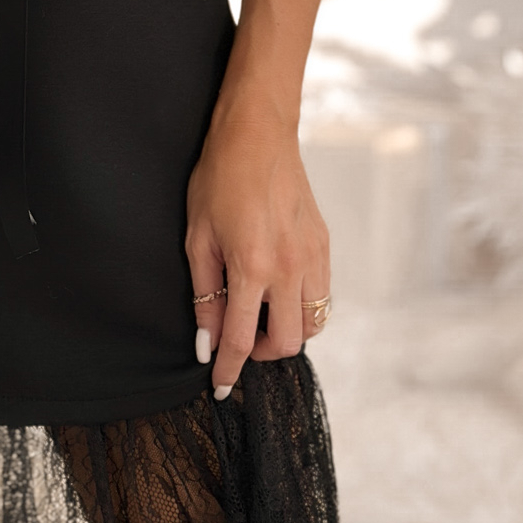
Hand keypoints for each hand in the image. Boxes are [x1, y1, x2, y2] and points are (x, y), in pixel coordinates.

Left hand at [184, 98, 330, 397]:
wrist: (258, 134)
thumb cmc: (219, 178)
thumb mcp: (197, 236)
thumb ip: (204, 294)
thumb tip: (206, 342)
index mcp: (253, 266)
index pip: (241, 339)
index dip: (228, 369)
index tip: (220, 387)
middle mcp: (290, 268)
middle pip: (285, 343)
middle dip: (259, 354)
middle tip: (237, 340)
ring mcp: (314, 257)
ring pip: (311, 326)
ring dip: (285, 332)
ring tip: (259, 316)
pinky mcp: (325, 246)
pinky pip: (322, 297)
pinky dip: (302, 308)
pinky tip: (279, 293)